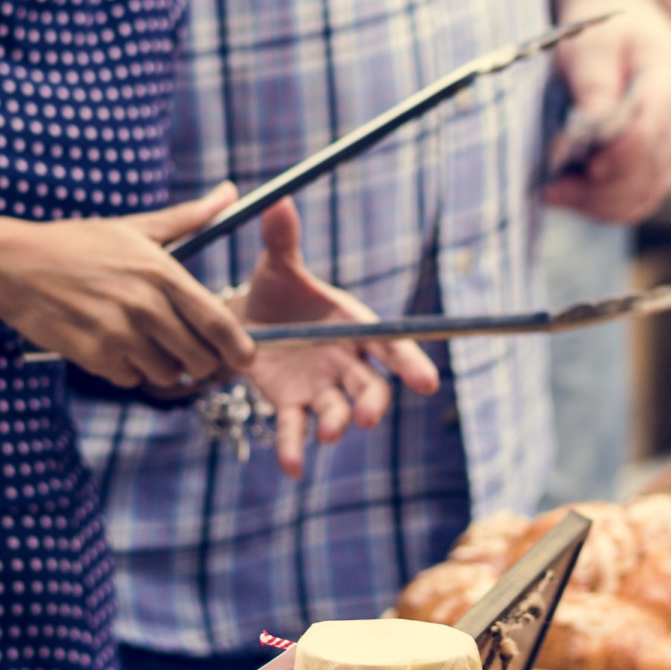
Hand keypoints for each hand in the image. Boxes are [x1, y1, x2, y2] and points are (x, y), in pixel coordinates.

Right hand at [0, 185, 254, 387]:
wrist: (12, 262)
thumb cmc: (78, 244)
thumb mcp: (136, 227)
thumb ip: (190, 218)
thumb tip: (231, 192)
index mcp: (163, 274)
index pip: (220, 324)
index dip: (239, 350)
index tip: (244, 358)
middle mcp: (145, 305)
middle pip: (200, 358)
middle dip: (200, 362)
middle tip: (188, 352)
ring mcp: (118, 332)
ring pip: (168, 374)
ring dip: (163, 366)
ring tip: (146, 344)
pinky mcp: (92, 353)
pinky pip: (131, 379)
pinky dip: (128, 370)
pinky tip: (115, 347)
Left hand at [230, 201, 439, 478]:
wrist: (242, 319)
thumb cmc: (275, 291)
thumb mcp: (277, 265)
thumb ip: (282, 240)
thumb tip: (278, 201)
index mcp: (354, 327)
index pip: (392, 347)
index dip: (411, 365)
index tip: (428, 383)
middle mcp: (346, 363)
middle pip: (372, 388)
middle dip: (374, 403)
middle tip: (367, 416)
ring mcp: (321, 389)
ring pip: (339, 411)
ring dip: (338, 424)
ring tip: (329, 434)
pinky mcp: (290, 406)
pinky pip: (296, 430)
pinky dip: (294, 449)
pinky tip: (291, 468)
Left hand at [544, 0, 670, 224]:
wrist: (623, 26)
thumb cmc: (604, 30)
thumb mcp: (591, 43)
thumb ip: (594, 83)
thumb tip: (591, 127)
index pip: (656, 128)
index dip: (623, 154)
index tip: (586, 168)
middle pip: (654, 169)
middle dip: (604, 187)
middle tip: (556, 189)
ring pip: (649, 193)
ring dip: (603, 203)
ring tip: (559, 195)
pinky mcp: (661, 163)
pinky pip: (642, 198)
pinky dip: (609, 206)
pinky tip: (576, 197)